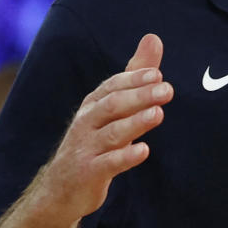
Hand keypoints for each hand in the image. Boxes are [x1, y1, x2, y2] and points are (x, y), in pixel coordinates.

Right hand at [37, 33, 172, 221]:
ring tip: (158, 114)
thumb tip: (154, 38)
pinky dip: (125, 157)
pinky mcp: (89, 173)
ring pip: (112, 133)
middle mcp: (87, 123)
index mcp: (93, 105)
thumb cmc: (93, 141)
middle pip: (113, 105)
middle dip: (140, 96)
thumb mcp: (112, 107)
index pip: (113, 87)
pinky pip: (108, 164)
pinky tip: (144, 151)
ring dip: (135, 123)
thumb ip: (134, 75)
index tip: (157, 74)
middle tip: (167, 89)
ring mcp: (86, 148)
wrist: (60, 189)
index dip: (133, 79)